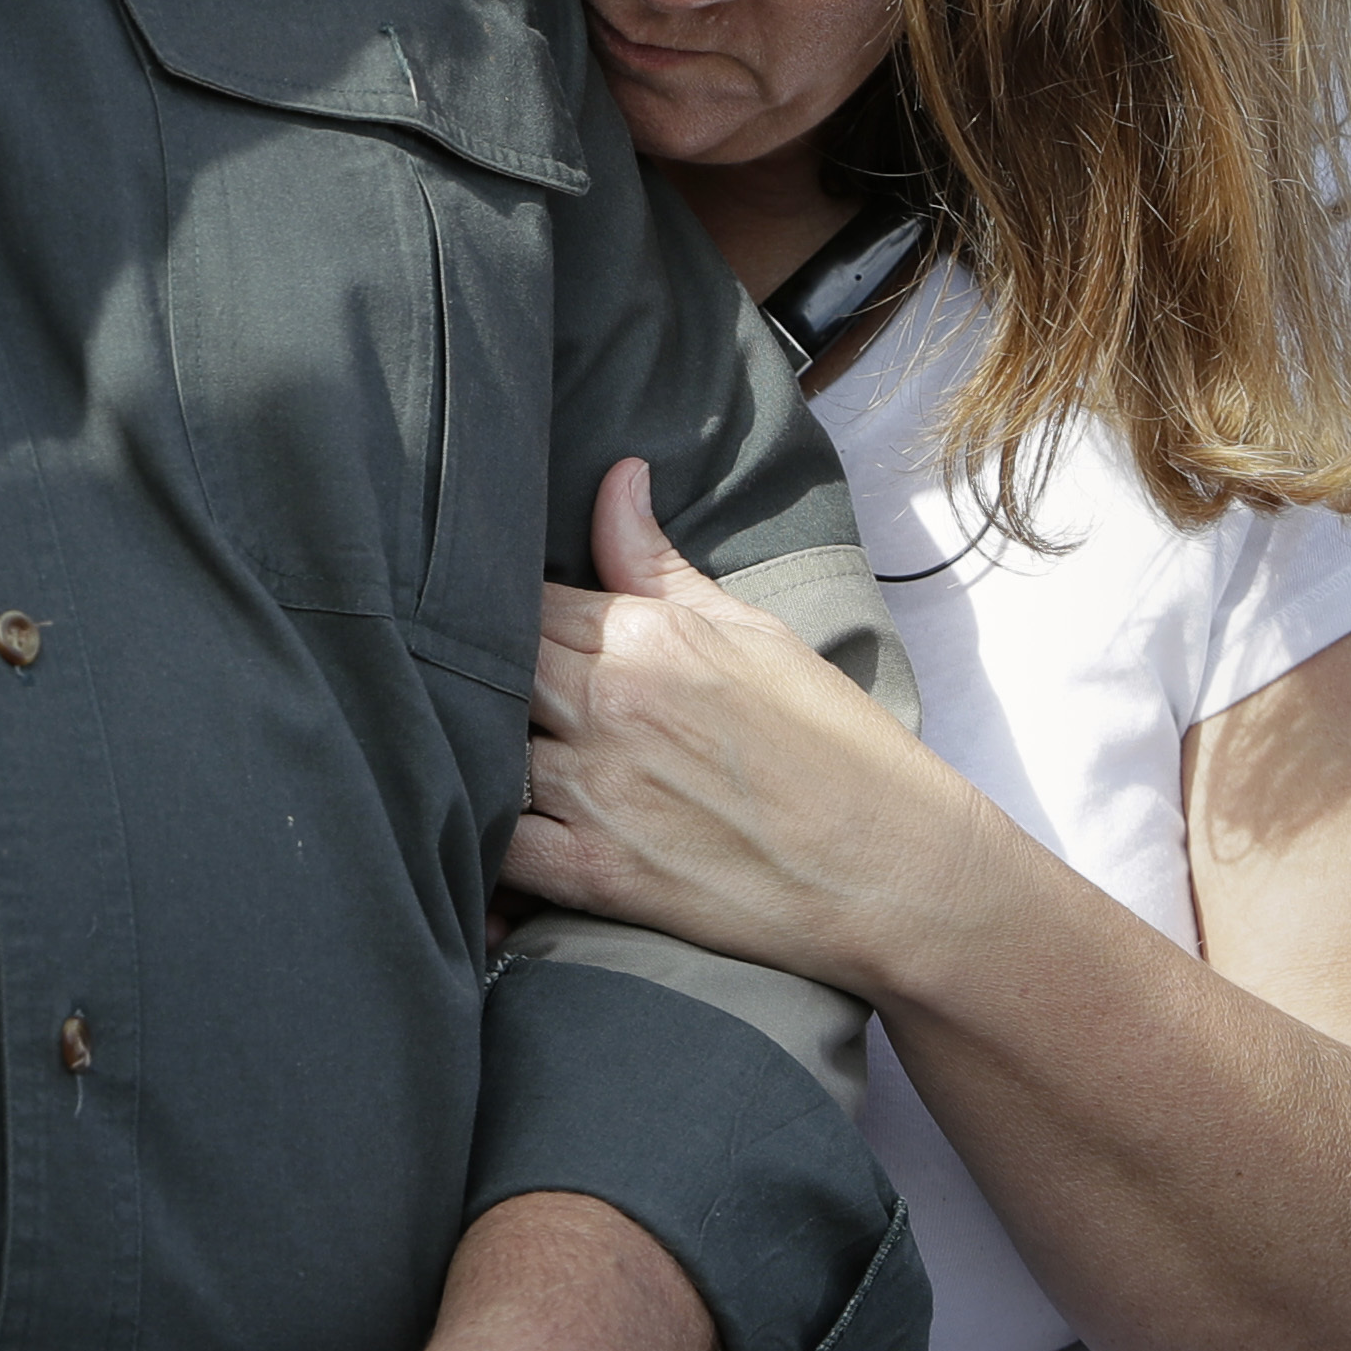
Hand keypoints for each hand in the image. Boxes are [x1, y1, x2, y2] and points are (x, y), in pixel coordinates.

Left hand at [502, 461, 984, 1002]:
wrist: (896, 871)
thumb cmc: (834, 747)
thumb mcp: (753, 633)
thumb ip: (657, 563)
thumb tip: (615, 476)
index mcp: (645, 638)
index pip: (519, 598)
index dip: (493, 609)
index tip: (484, 621)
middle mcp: (609, 704)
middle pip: (483, 662)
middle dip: (465, 668)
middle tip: (454, 679)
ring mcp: (596, 790)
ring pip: (474, 747)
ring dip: (460, 746)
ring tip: (456, 748)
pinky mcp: (595, 873)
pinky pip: (493, 847)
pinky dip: (472, 840)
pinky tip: (468, 829)